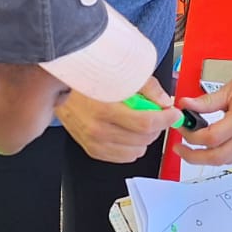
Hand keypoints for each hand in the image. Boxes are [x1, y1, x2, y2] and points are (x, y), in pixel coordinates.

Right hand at [56, 77, 179, 163]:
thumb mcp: (118, 74)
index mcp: (105, 109)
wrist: (59, 90)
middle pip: (144, 138)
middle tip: (157, 114)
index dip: (165, 119)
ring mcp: (95, 143)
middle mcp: (98, 130)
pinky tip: (128, 131)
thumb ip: (146, 87)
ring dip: (145, 137)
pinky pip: (124, 157)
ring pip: (137, 150)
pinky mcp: (92, 150)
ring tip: (139, 122)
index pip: (145, 122)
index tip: (173, 113)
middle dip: (157, 126)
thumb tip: (165, 101)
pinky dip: (132, 147)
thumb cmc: (87, 80)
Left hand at [174, 56, 231, 166]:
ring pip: (229, 160)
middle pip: (218, 158)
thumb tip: (185, 105)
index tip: (182, 130)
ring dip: (209, 156)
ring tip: (196, 145)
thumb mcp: (231, 87)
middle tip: (181, 149)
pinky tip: (217, 143)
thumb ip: (206, 101)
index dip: (191, 137)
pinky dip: (225, 152)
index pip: (212, 138)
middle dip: (194, 157)